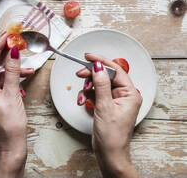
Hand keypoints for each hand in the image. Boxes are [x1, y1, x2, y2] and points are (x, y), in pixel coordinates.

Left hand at [0, 33, 33, 177]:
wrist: (13, 143)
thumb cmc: (9, 124)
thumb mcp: (12, 93)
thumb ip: (13, 71)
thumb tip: (13, 52)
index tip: (7, 36)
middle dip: (5, 53)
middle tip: (14, 40)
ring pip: (0, 72)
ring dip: (12, 66)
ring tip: (23, 58)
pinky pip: (4, 81)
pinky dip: (14, 76)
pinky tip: (24, 72)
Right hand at [76, 54, 141, 177]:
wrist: (109, 153)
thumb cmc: (112, 136)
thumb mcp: (104, 106)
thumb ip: (101, 84)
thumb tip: (98, 67)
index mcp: (130, 94)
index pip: (115, 70)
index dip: (101, 62)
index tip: (88, 57)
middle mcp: (124, 95)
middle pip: (106, 76)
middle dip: (92, 74)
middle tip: (81, 73)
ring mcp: (115, 100)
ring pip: (99, 83)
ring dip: (88, 86)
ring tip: (83, 92)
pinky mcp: (107, 105)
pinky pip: (96, 92)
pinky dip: (88, 94)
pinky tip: (83, 99)